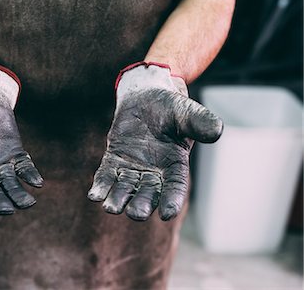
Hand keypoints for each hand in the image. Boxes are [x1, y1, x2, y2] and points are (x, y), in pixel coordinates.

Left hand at [88, 62, 222, 220]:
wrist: (146, 96)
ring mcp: (132, 167)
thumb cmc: (171, 107)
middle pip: (148, 193)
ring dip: (118, 198)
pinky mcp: (113, 159)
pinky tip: (94, 195)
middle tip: (136, 214)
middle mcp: (153, 172)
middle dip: (142, 204)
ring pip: (125, 188)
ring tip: (110, 207)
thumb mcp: (187, 112)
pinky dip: (101, 186)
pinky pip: (106, 175)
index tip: (167, 214)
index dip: (171, 200)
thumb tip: (217, 131)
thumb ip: (199, 122)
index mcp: (175, 165)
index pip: (175, 187)